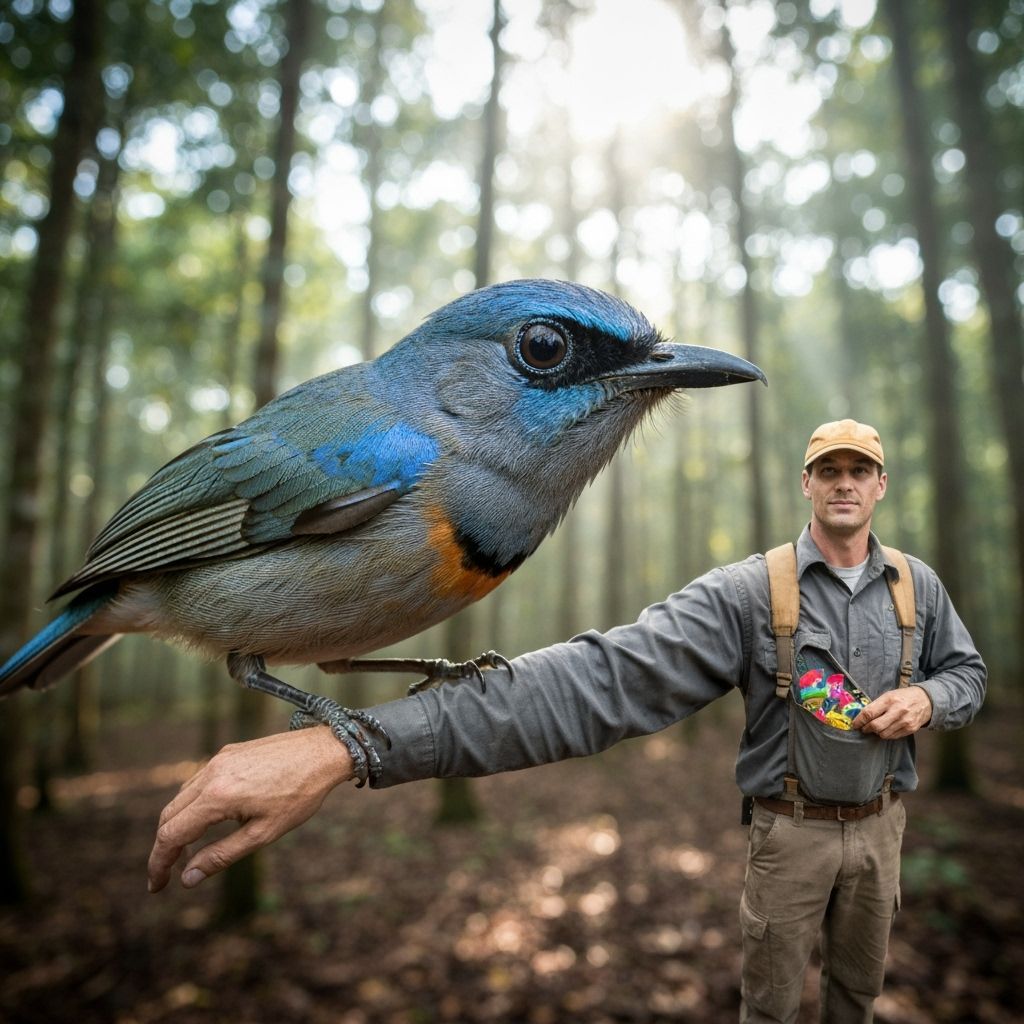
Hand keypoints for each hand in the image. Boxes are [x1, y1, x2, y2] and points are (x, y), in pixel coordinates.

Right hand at [147, 727, 354, 892]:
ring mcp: (219, 759)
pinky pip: (198, 781)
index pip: (171, 834)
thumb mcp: (263, 833)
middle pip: (169, 815)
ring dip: (177, 824)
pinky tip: (207, 819)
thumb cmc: (300, 794)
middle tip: (167, 875)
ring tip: (187, 852)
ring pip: (182, 797)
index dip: (158, 863)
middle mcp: (211, 774)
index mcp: (218, 796)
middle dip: (164, 846)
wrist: (324, 750)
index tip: (156, 886)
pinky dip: (193, 804)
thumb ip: (222, 856)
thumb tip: (187, 879)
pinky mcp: (229, 752)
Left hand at [851, 685, 932, 739]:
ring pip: (883, 734)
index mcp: (889, 700)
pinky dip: (886, 734)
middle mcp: (897, 711)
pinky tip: (886, 729)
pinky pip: (893, 736)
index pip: (869, 713)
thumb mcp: (888, 695)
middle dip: (866, 729)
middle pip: (875, 726)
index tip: (854, 724)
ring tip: (875, 728)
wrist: (926, 700)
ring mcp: (905, 721)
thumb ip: (876, 705)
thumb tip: (861, 716)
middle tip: (863, 728)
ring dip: (876, 733)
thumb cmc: (903, 696)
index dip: (859, 720)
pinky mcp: (910, 729)